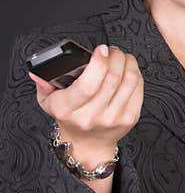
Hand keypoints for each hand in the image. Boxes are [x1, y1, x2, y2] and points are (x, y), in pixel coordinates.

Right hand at [29, 44, 143, 168]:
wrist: (87, 142)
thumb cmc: (69, 117)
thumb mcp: (48, 101)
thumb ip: (44, 83)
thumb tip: (38, 71)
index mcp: (68, 109)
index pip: (88, 85)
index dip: (98, 63)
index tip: (101, 50)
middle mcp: (91, 116)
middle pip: (111, 79)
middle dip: (115, 57)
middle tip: (112, 51)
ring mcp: (113, 118)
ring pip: (128, 81)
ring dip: (128, 62)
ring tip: (121, 57)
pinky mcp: (130, 118)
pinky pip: (138, 89)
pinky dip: (136, 73)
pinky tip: (129, 68)